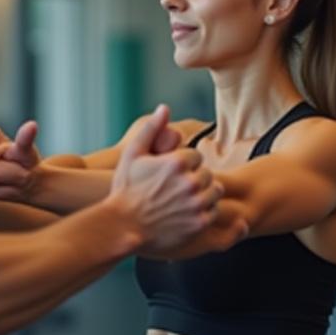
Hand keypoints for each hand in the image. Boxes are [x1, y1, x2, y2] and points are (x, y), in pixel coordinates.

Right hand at [110, 105, 247, 255]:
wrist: (121, 226)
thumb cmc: (125, 189)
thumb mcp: (133, 154)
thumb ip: (151, 129)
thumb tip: (165, 108)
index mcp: (177, 162)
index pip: (196, 156)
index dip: (183, 165)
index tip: (170, 174)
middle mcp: (190, 182)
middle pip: (207, 173)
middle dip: (194, 178)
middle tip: (176, 189)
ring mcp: (196, 204)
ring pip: (214, 191)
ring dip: (203, 193)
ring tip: (184, 200)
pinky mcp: (198, 223)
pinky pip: (213, 211)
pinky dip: (204, 212)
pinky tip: (187, 212)